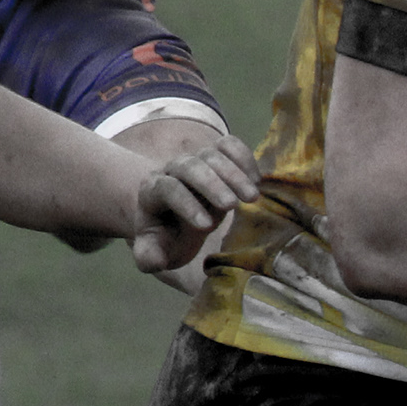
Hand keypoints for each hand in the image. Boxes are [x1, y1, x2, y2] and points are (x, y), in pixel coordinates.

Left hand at [127, 130, 258, 275]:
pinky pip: (229, 145)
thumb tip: (153, 260)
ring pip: (212, 154)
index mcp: (152, 191)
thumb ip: (149, 256)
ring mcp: (195, 160)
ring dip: (234, 174)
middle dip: (211, 184)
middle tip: (233, 206)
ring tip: (253, 198)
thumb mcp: (155, 251)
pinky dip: (244, 157)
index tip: (206, 227)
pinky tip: (257, 179)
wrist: (177, 219)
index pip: (167, 188)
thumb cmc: (168, 239)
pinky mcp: (216, 156)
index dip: (185, 203)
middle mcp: (172, 170)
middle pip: (189, 166)